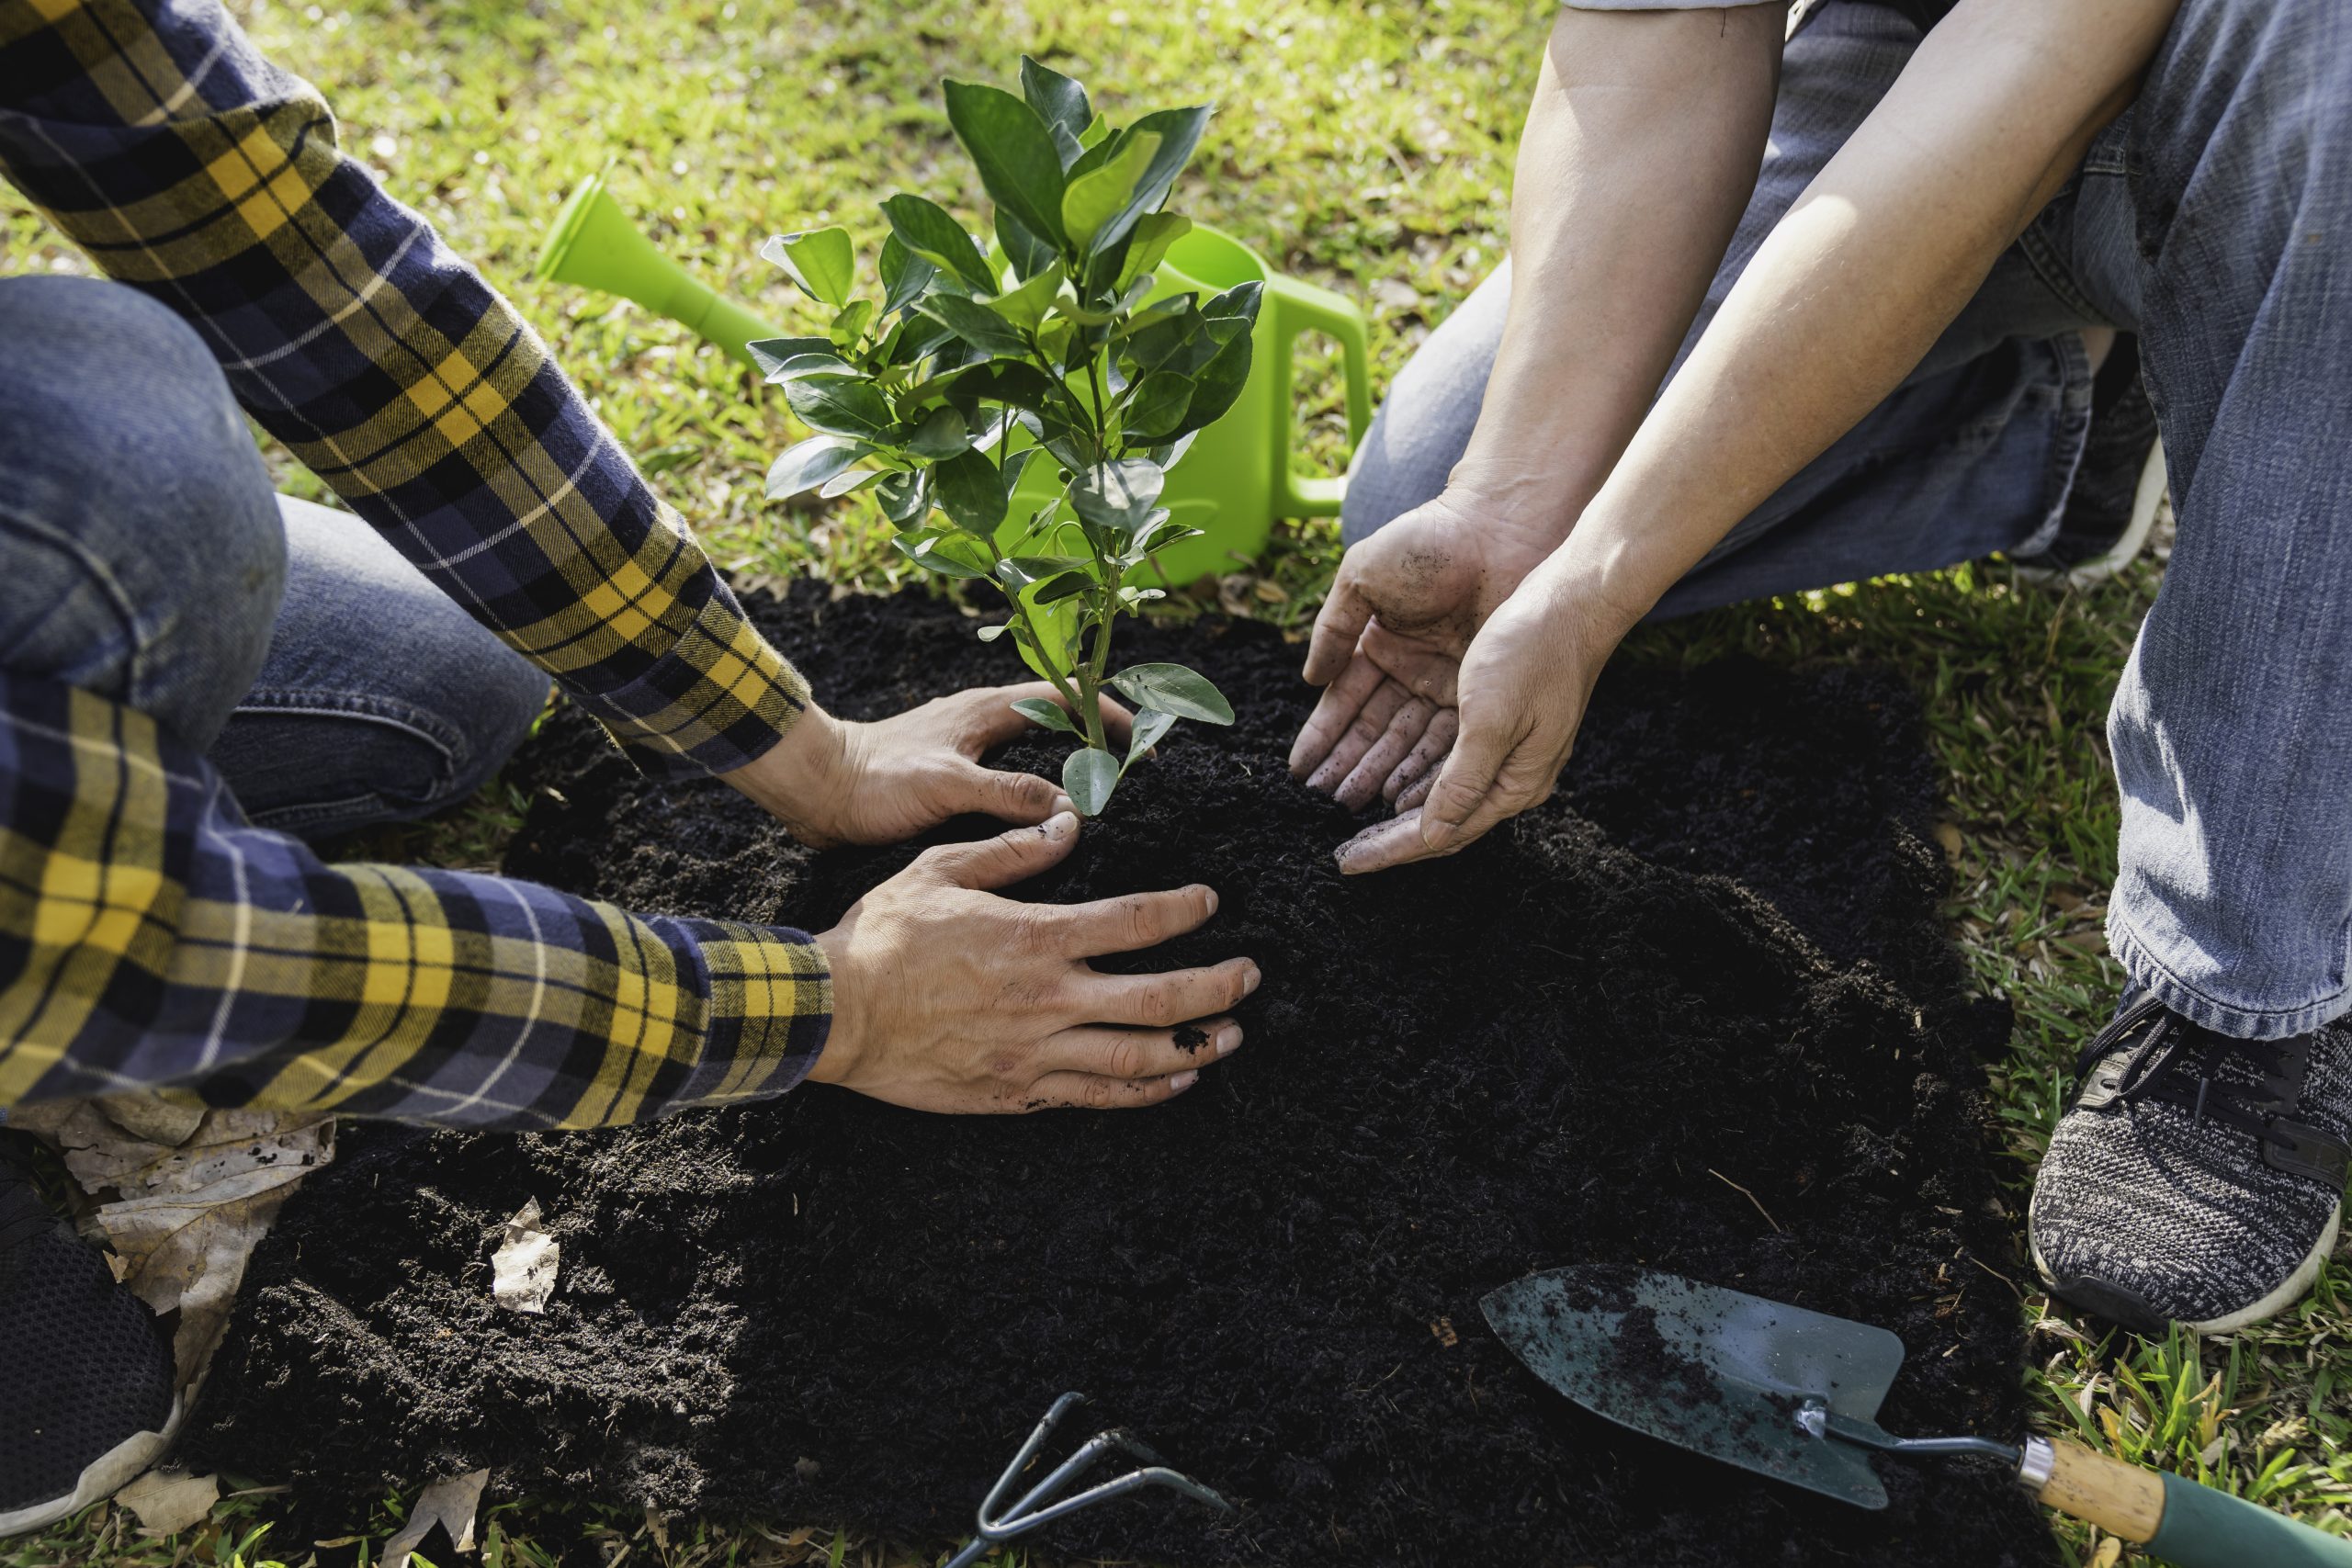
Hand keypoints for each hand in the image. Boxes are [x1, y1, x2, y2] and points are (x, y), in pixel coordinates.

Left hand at [725, 683, 1130, 847]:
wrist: (816, 790)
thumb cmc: (875, 780)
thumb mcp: (947, 785)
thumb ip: (1008, 793)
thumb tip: (1069, 809)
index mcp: (985, 710)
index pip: (1063, 695)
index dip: (1106, 712)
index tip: (1141, 741)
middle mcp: (982, 724)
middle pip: (1057, 719)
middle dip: (1098, 737)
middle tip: (1135, 769)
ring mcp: (969, 750)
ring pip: (1035, 749)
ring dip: (1071, 764)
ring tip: (1109, 795)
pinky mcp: (954, 778)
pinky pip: (1013, 778)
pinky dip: (1041, 791)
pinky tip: (1052, 822)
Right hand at [809, 812, 1259, 1111]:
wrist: (836, 1013)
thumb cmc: (884, 934)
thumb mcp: (944, 867)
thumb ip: (1013, 849)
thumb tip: (1066, 824)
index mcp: (1036, 936)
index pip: (1137, 921)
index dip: (1184, 911)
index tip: (1210, 903)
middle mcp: (1049, 997)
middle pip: (1160, 997)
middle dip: (1218, 987)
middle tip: (1251, 976)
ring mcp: (1037, 1051)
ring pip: (1139, 1056)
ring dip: (1197, 1046)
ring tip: (1233, 1034)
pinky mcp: (1019, 1090)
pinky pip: (1099, 1096)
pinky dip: (1146, 1090)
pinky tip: (1176, 1079)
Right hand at [1289, 488, 1557, 808]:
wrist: (1499, 527)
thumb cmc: (1428, 543)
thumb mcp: (1361, 577)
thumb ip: (1334, 629)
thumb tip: (1311, 679)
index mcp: (1380, 642)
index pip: (1346, 702)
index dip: (1324, 736)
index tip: (1302, 772)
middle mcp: (1412, 670)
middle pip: (1375, 730)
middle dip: (1348, 765)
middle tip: (1323, 804)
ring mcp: (1447, 682)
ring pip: (1407, 740)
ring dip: (1380, 773)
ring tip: (1353, 806)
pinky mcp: (1481, 691)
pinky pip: (1448, 737)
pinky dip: (1424, 765)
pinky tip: (1400, 792)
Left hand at [1330, 574, 1614, 874]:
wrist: (1577, 599)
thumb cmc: (1535, 652)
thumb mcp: (1490, 719)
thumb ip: (1462, 781)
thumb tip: (1433, 834)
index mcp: (1515, 784)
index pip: (1442, 834)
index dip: (1390, 849)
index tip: (1346, 862)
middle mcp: (1514, 777)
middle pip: (1443, 823)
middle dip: (1391, 840)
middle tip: (1344, 854)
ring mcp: (1511, 752)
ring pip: (1443, 796)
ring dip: (1398, 810)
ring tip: (1355, 821)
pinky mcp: (1502, 726)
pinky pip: (1450, 766)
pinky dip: (1416, 778)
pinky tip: (1389, 780)